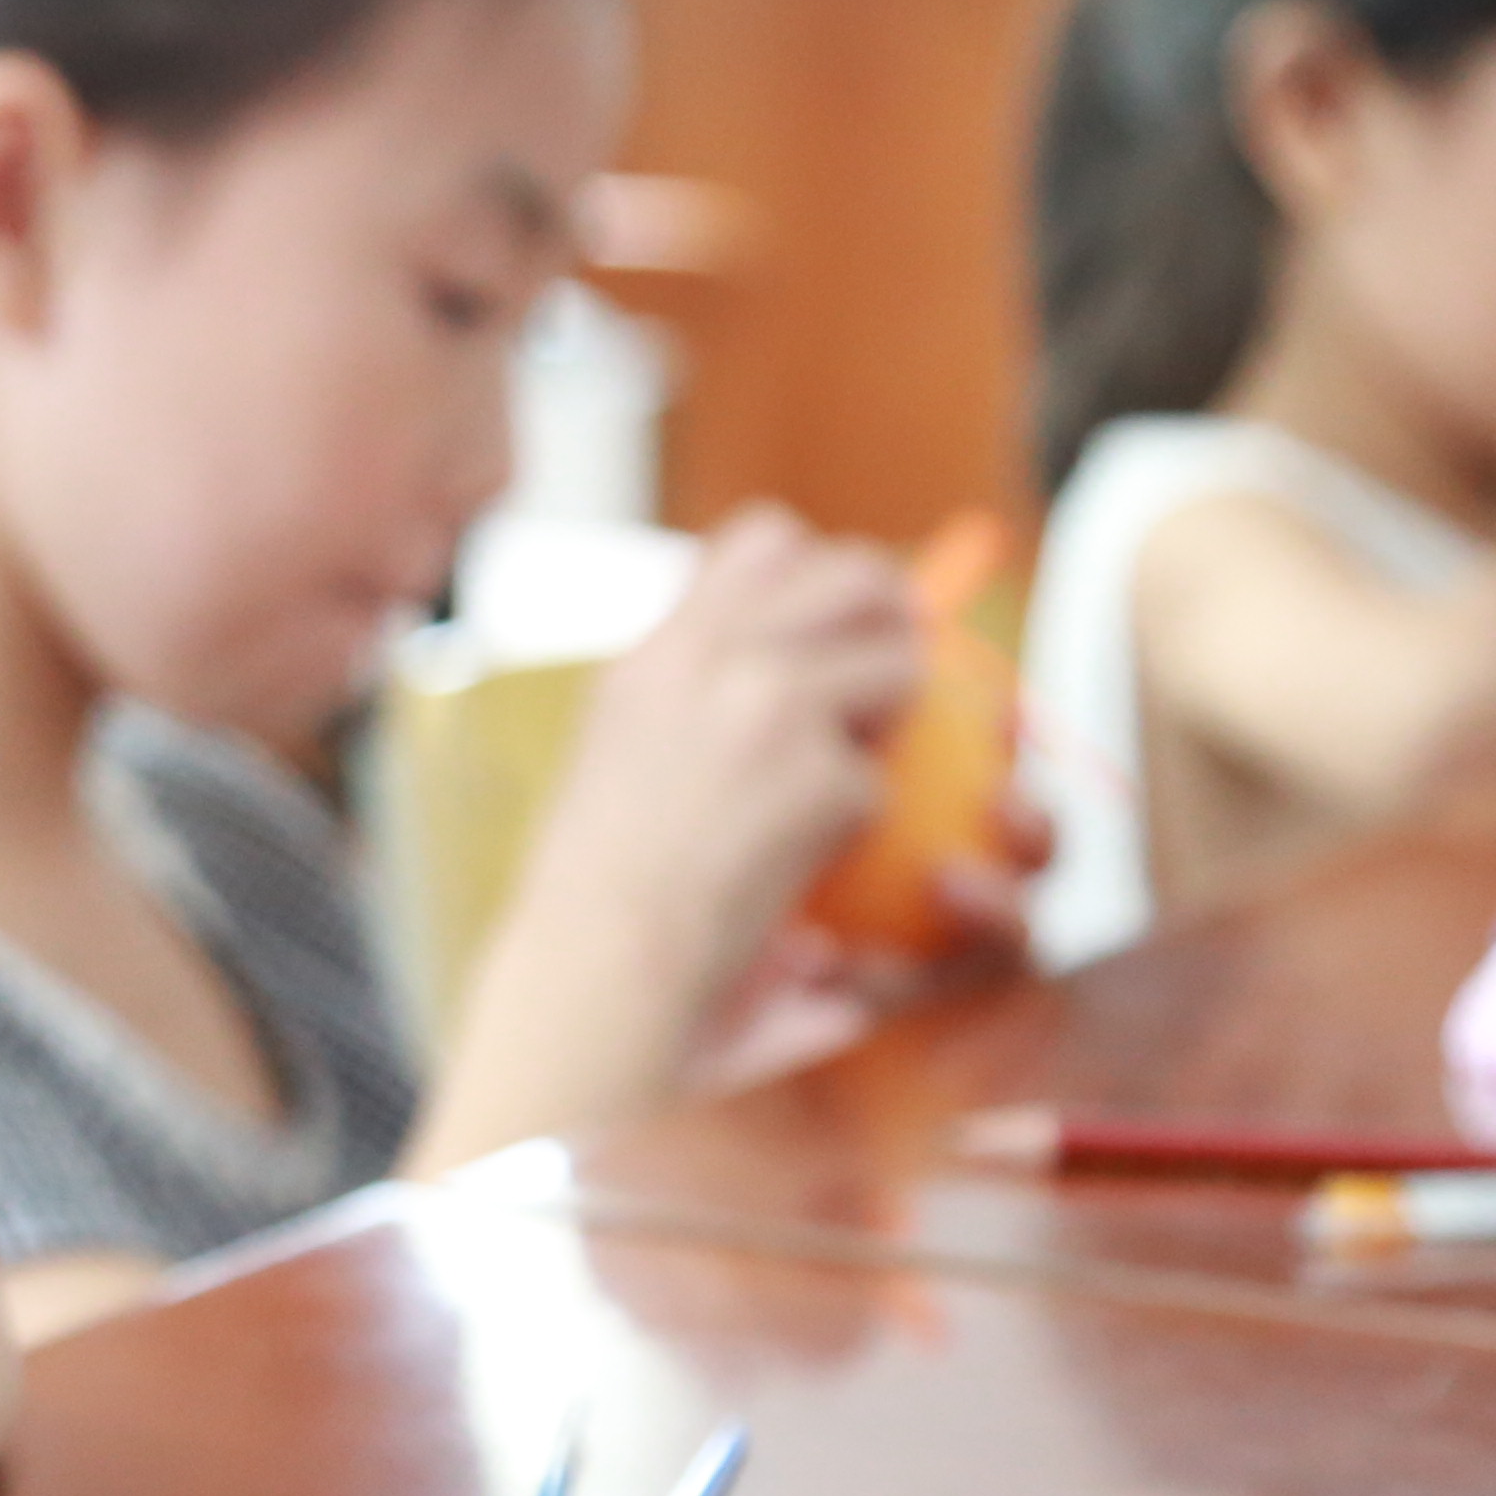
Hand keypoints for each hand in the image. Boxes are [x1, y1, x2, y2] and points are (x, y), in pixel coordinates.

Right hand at [511, 506, 919, 1048]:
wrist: (597, 956)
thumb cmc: (595, 880)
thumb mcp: (617, 742)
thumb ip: (686, 686)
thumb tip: (765, 655)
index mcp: (664, 645)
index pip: (768, 539)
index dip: (819, 573)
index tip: (829, 623)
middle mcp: (718, 655)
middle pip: (857, 574)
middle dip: (894, 618)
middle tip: (891, 674)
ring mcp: (772, 708)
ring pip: (900, 663)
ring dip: (891, 720)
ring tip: (846, 777)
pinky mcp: (819, 776)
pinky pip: (878, 782)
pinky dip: (853, 826)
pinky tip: (801, 859)